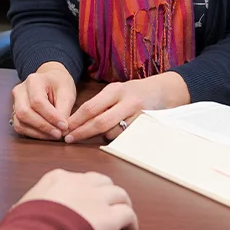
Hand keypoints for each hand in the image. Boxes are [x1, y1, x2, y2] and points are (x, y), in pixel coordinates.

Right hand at [9, 63, 75, 139]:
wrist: (51, 81)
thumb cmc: (60, 84)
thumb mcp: (67, 93)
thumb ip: (64, 111)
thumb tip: (62, 130)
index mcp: (33, 81)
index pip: (37, 101)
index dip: (51, 116)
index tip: (64, 126)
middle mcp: (20, 91)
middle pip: (24, 112)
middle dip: (43, 126)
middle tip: (59, 134)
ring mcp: (15, 102)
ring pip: (20, 121)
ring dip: (38, 132)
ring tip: (54, 135)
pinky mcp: (15, 112)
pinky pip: (20, 126)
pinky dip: (33, 133)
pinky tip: (45, 135)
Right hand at [16, 169, 137, 229]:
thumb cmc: (25, 225)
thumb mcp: (22, 207)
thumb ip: (29, 204)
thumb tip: (21, 211)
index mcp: (58, 178)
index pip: (78, 178)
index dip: (85, 190)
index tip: (86, 201)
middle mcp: (80, 183)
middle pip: (102, 181)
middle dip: (106, 192)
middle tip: (108, 205)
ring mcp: (97, 198)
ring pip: (120, 193)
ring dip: (122, 204)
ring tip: (123, 217)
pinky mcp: (110, 217)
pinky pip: (128, 215)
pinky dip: (131, 223)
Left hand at [66, 71, 190, 142]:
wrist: (164, 91)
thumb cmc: (134, 93)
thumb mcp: (116, 91)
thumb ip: (100, 104)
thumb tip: (77, 122)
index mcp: (114, 90)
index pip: (90, 107)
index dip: (76, 121)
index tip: (65, 129)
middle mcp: (126, 100)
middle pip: (99, 121)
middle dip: (82, 132)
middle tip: (69, 139)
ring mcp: (137, 113)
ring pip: (113, 132)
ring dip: (102, 136)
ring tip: (102, 132)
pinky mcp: (145, 124)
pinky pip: (125, 136)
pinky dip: (117, 138)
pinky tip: (118, 132)